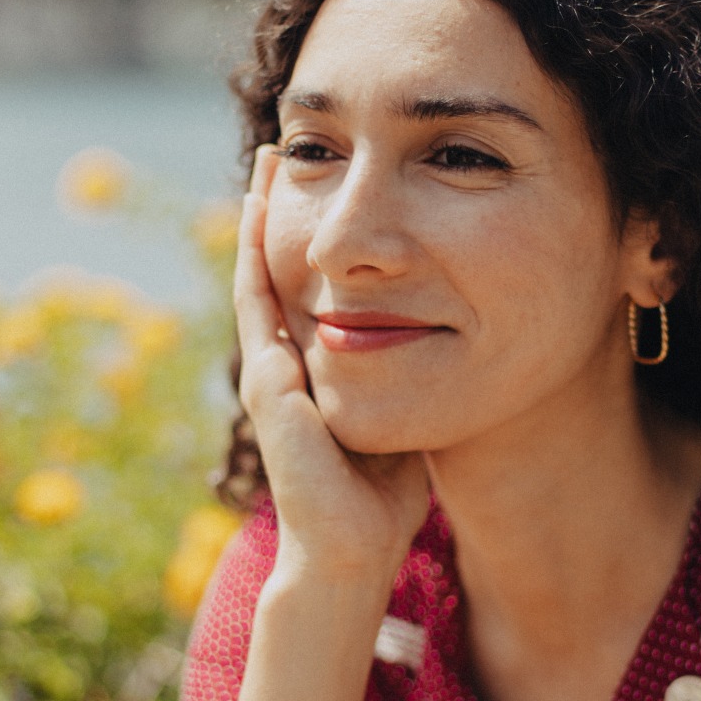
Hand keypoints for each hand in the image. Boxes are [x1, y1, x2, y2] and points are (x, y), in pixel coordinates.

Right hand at [233, 144, 430, 589]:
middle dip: (272, 210)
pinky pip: (261, 315)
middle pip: (270, 270)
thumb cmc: (380, 495)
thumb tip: (444, 332)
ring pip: (257, 282)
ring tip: (267, 165)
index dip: (304, 235)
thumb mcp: (398, 412)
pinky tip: (260, 220)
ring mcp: (271, 378)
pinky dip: (257, 265)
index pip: (301, 287)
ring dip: (257, 223)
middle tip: (279, 147)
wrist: (351, 553)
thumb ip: (407, 373)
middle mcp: (282, 367)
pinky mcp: (272, 395)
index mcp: (312, 370)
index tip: (316, 179)